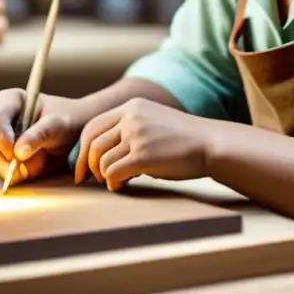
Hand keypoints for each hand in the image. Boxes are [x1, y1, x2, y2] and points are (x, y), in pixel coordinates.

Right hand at [0, 88, 87, 183]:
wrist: (69, 131)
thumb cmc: (64, 121)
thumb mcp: (57, 125)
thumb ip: (38, 135)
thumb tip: (18, 153)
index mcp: (8, 99)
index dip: (1, 137)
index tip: (14, 154)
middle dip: (0, 158)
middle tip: (19, 172)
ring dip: (5, 168)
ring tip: (33, 168)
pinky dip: (7, 172)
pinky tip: (27, 170)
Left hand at [74, 98, 211, 191]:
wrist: (211, 144)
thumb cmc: (184, 140)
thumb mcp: (154, 122)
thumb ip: (131, 130)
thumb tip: (105, 154)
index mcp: (132, 107)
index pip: (93, 125)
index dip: (83, 147)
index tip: (82, 164)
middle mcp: (131, 117)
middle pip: (92, 143)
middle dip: (85, 163)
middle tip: (86, 178)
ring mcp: (137, 136)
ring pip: (101, 160)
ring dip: (103, 175)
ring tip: (112, 182)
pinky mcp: (143, 156)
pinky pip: (113, 172)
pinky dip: (112, 183)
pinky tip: (119, 186)